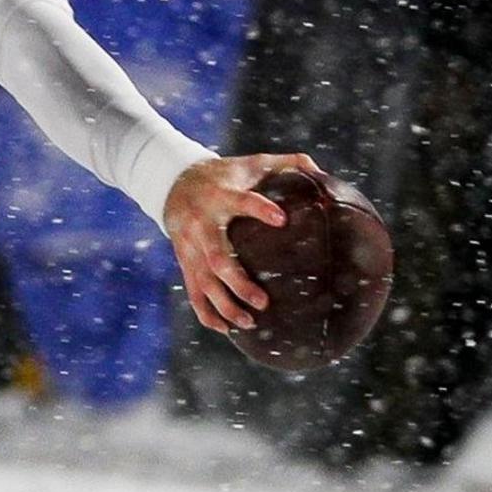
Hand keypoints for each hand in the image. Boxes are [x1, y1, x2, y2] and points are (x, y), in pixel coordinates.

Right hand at [162, 152, 311, 334]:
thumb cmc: (222, 176)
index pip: (240, 201)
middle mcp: (202, 224)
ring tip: (250, 322)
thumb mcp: (247, 164)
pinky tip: (225, 329)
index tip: (281, 219)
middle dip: (238, 282)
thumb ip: (282, 163)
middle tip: (263, 302)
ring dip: (224, 305)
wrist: (172, 184)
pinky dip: (206, 312)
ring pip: (204, 281)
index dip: (258, 209)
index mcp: (220, 196)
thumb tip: (318, 169)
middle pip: (216, 258)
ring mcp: (190, 247)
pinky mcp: (185, 261)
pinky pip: (193, 291)